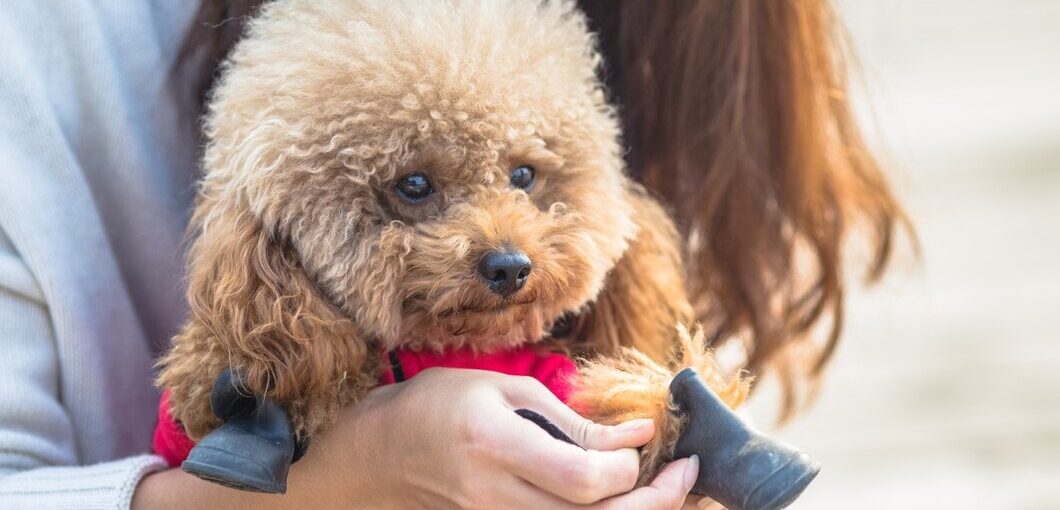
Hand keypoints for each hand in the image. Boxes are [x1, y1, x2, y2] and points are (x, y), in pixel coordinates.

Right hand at [329, 367, 697, 508]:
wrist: (377, 455)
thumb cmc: (437, 406)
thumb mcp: (502, 389)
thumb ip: (569, 419)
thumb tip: (636, 433)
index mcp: (496, 446)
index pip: (584, 480)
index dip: (631, 468)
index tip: (651, 439)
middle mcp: (496, 496)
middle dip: (654, 501)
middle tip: (686, 473)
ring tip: (664, 487)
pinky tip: (617, 499)